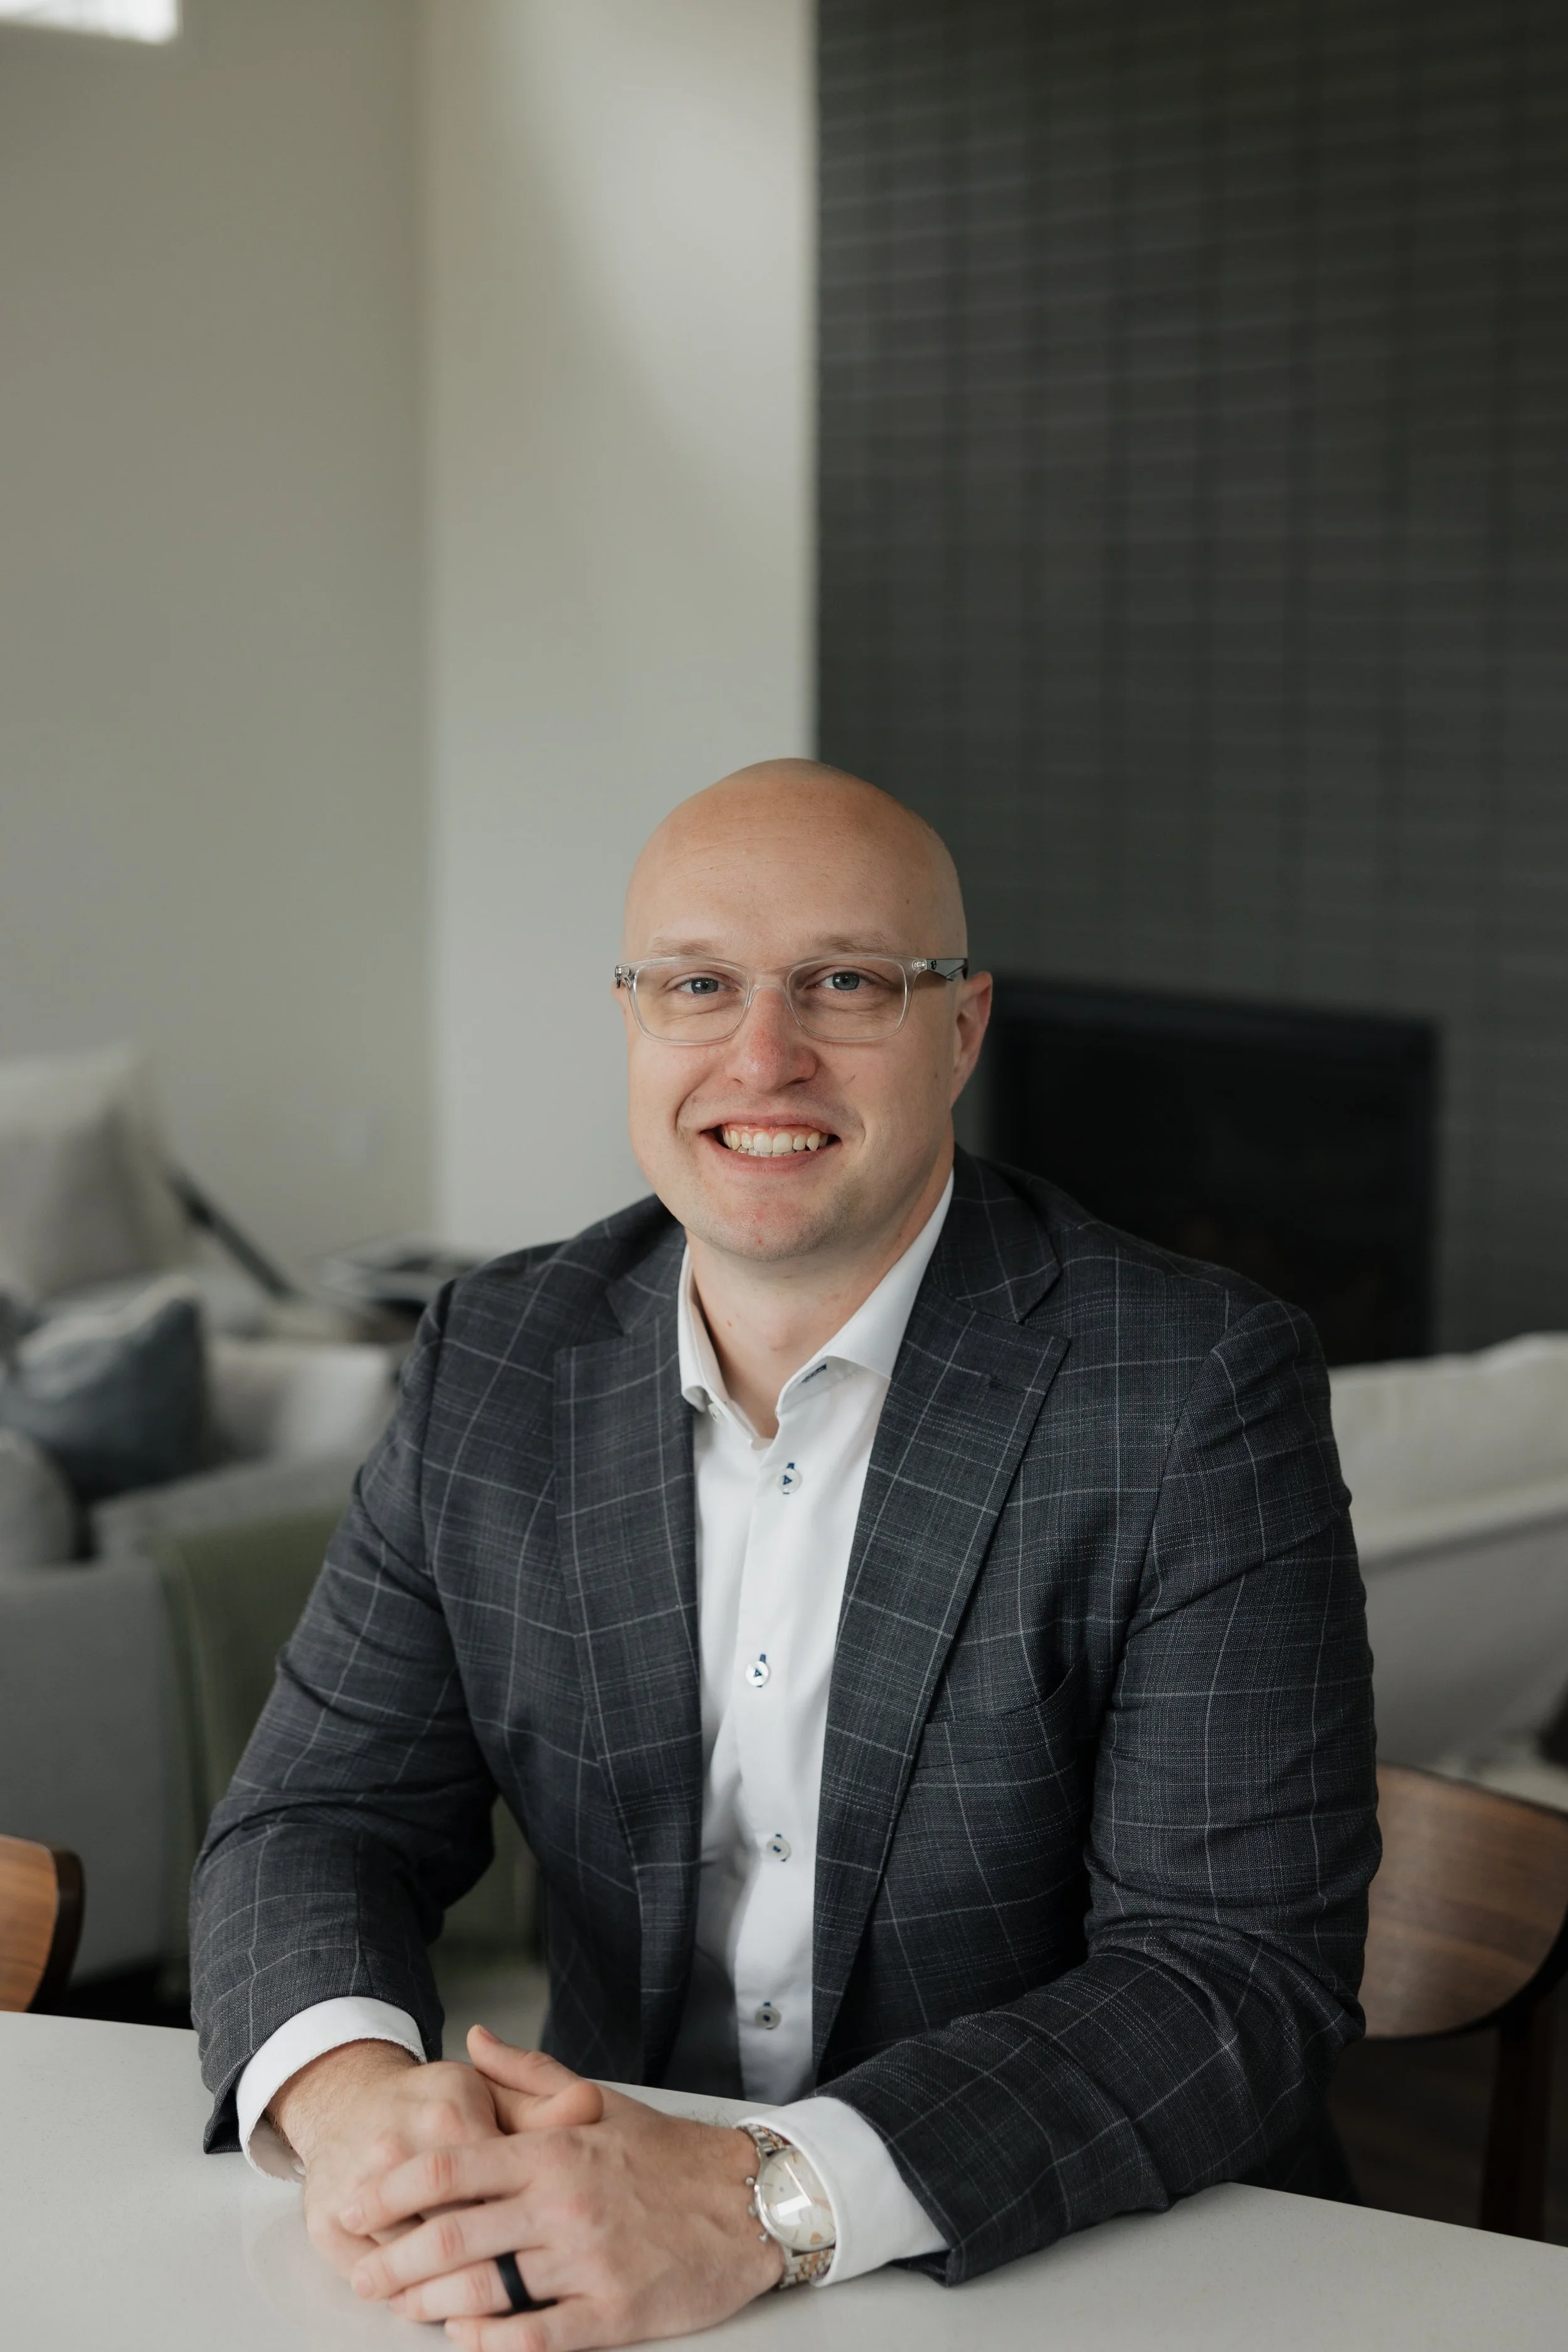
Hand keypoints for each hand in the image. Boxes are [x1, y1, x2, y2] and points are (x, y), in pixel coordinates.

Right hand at [271, 2036, 599, 2280]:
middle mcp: (398, 2147)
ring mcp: (357, 2188)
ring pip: (414, 2263)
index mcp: (449, 2115)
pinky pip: (372, 2273)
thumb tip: (592, 2104)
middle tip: (520, 2286)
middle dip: (492, 2264)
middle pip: (457, 2233)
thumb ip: (544, 2108)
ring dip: (443, 2291)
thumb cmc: (430, 2105)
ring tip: (478, 2307)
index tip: (549, 2241)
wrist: (347, 2098)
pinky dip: (400, 2292)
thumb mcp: (489, 2094)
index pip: (500, 2188)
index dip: (528, 2220)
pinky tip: (422, 2299)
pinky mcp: (327, 2221)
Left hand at [341, 2027, 782, 2345]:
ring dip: (429, 2305)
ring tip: (401, 2308)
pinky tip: (464, 2340)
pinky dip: (489, 2342)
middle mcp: (563, 2203)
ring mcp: (587, 2260)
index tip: (352, 2207)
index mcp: (554, 2150)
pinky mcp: (613, 2313)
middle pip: (453, 2235)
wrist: (749, 2200)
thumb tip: (474, 2040)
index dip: (390, 2191)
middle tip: (362, 2275)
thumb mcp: (598, 2100)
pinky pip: (534, 2336)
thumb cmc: (667, 2155)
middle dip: (394, 2260)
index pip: (450, 2167)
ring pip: (484, 2290)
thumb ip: (528, 2073)